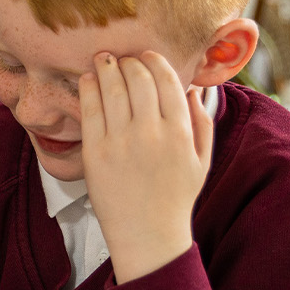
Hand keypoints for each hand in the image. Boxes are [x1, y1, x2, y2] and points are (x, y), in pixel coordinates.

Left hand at [78, 52, 212, 282]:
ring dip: (106, 67)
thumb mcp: (201, 160)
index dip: (154, 61)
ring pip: (112, 89)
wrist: (147, 234)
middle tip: (123, 58)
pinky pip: (90, 110)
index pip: (166, 80)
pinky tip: (87, 79)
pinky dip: (88, 88)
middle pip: (138, 79)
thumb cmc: (175, 197)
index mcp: (179, 132)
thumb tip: (192, 88)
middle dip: (130, 61)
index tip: (146, 56)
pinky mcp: (95, 153)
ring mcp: (121, 142)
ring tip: (103, 59)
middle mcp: (150, 133)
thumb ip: (201, 121)